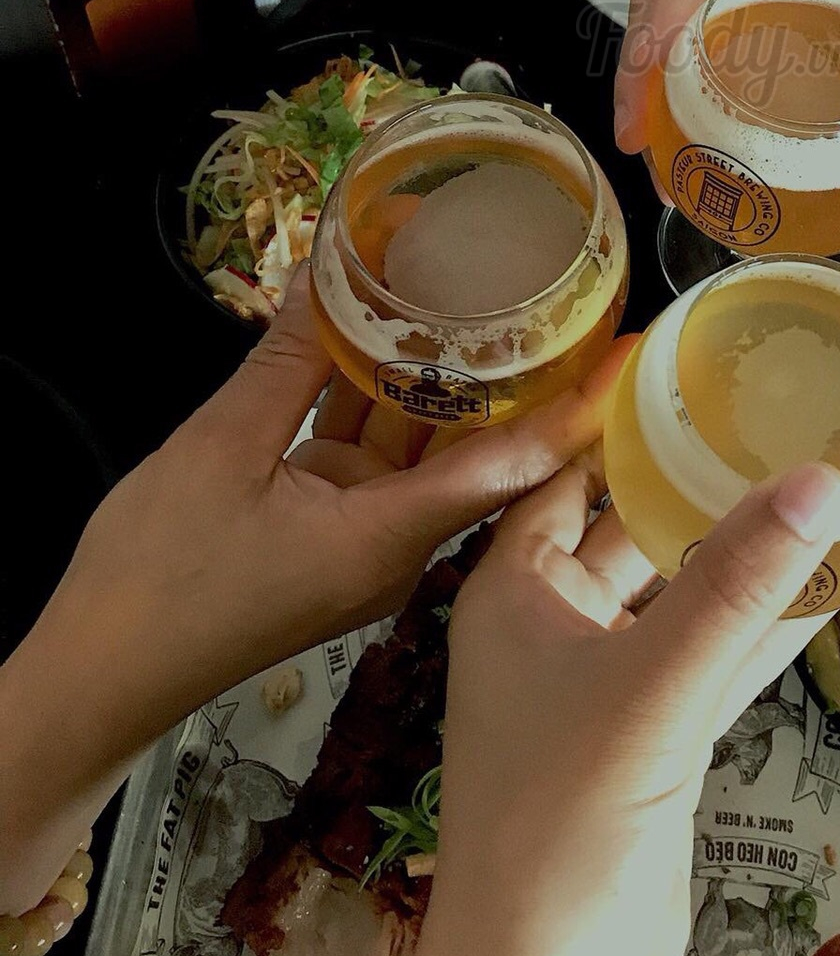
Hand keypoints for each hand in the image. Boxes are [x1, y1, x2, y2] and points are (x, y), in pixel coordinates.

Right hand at [0, 270, 615, 911]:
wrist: (95, 679)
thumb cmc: (157, 586)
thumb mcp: (220, 454)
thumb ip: (287, 364)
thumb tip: (332, 276)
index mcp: (389, 538)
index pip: (509, 465)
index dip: (573, 410)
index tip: (628, 358)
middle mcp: (394, 544)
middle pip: (475, 447)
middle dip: (513, 375)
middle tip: (557, 293)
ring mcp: (361, 542)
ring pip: (419, 445)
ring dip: (440, 378)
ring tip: (479, 289)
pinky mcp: (327, 536)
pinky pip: (373, 457)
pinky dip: (379, 402)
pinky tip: (384, 338)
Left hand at [398, 449, 839, 955]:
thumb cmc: (551, 836)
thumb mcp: (650, 689)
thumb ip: (735, 586)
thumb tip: (816, 481)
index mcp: (511, 593)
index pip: (563, 471)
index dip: (615, 415)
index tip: (679, 358)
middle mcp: (550, 629)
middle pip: (631, 526)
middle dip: (693, 477)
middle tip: (768, 409)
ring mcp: (602, 689)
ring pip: (681, 594)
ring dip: (737, 552)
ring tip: (811, 479)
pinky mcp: (650, 744)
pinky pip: (712, 659)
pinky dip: (759, 627)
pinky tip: (820, 586)